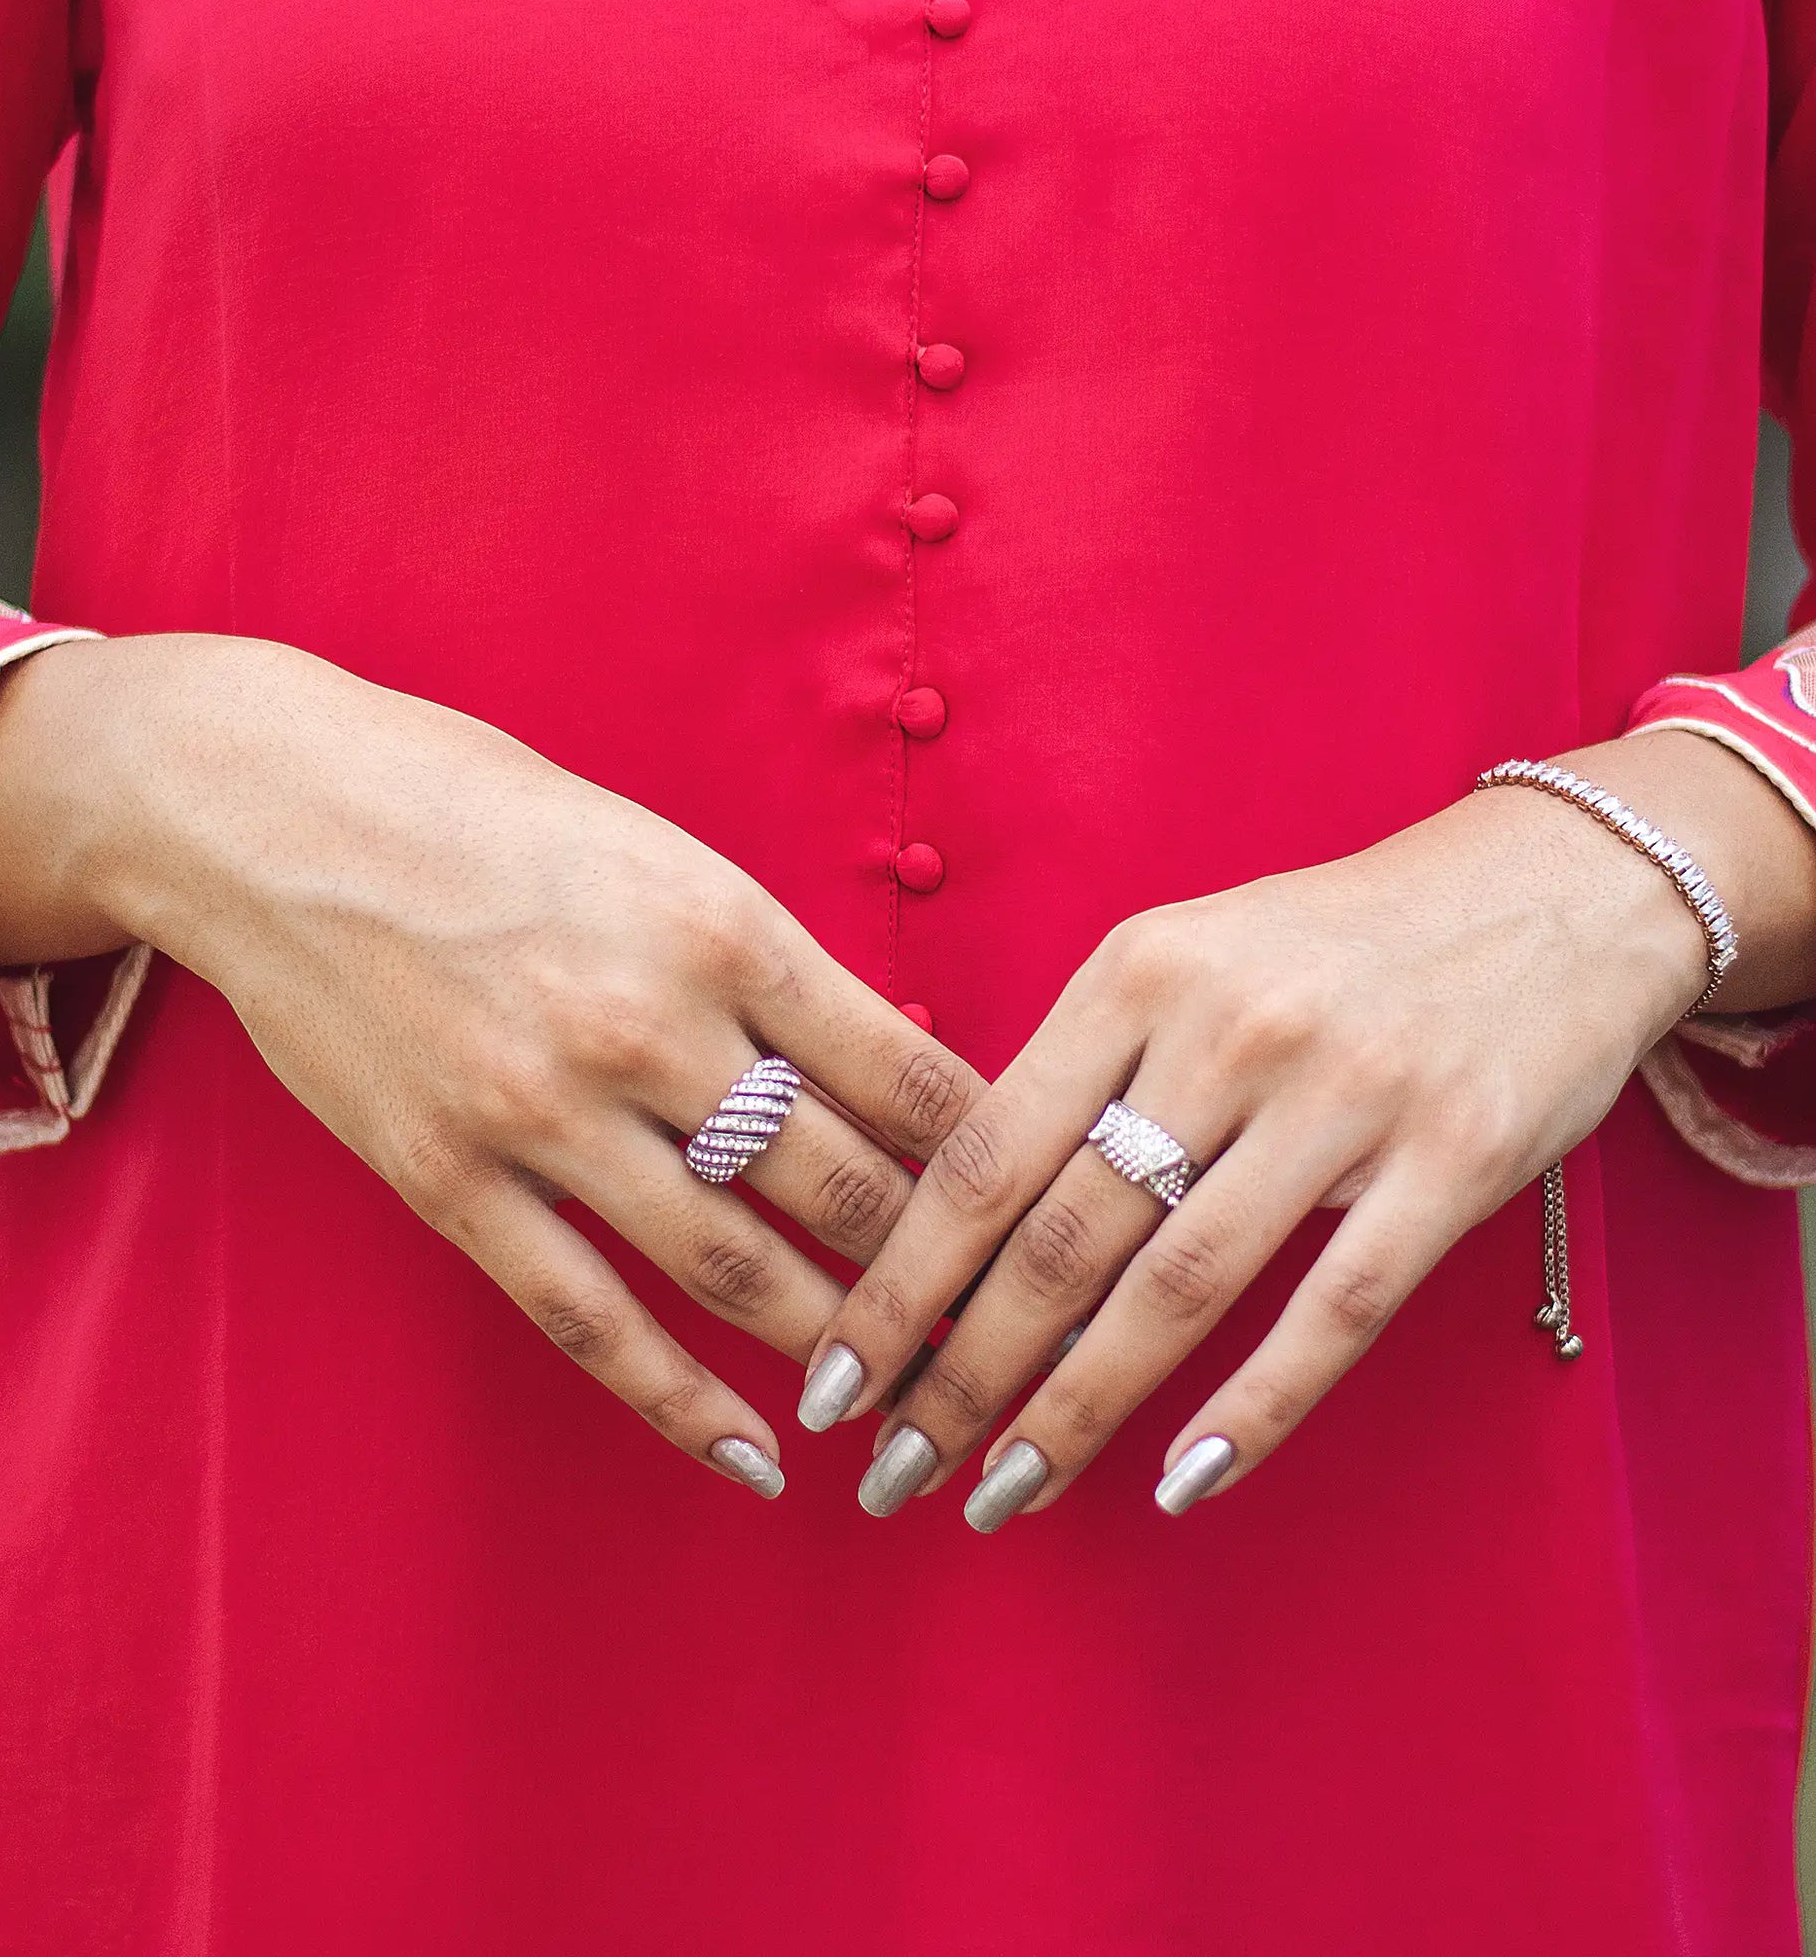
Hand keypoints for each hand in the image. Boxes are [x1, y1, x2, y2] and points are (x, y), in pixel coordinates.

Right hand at [0, 635, 981, 1492]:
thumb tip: (880, 1063)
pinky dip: (685, 1405)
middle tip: (998, 1336)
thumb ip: (759, 960)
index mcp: (718, 922)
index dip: (985, 1160)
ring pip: (735, 1268)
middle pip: (840, 1184)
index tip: (1036, 1212)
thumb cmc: (480, 806)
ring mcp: (544, 1112)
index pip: (902, 1072)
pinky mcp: (451, 1181)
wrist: (278, 815)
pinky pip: (591, 1321)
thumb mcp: (654, 848)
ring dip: (836, 1347)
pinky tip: (757, 1460)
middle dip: (935, 1274)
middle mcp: (647, 1024)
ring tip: (905, 1402)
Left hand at [797, 744, 1760, 1526]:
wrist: (1550, 889)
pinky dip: (1252, 1407)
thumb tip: (951, 1220)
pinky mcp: (1453, 1157)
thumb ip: (1086, 1067)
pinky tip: (1180, 1479)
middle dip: (960, 1373)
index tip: (832, 1382)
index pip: (984, 1149)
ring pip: (1177, 1284)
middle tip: (890, 1472)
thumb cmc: (1334, 945)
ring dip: (1075, 1408)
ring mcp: (1345, 1094)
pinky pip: (1335, 1309)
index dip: (899, 1279)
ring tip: (1001, 1493)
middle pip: (1061, 1233)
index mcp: (1140, 970)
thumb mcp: (1189, 956)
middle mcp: (1227, 1027)